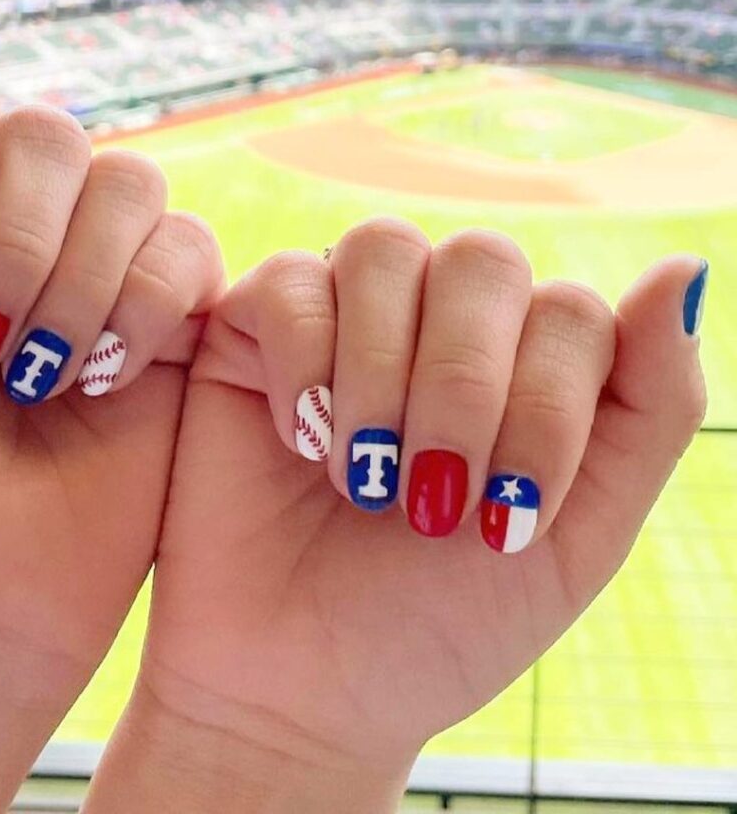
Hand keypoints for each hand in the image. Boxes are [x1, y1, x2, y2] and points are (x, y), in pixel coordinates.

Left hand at [0, 48, 222, 810]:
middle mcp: (23, 220)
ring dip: (74, 285)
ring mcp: (106, 265)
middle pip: (50, 132)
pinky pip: (191, 250)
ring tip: (34, 381)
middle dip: (10, 243)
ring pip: (129, 184)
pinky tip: (101, 380)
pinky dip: (143, 308)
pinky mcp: (177, 318)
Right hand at [86, 220, 707, 811]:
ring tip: (359, 476)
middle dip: (465, 388)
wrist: (302, 687)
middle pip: (482, 262)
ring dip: (382, 374)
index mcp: (521, 364)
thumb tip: (684, 269)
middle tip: (430, 499)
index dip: (546, 409)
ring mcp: (343, 316)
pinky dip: (306, 363)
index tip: (503, 523)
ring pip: (383, 249)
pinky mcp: (253, 328)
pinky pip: (290, 279)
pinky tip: (302, 441)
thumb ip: (648, 406)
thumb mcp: (580, 533)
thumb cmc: (440, 619)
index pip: (571, 312)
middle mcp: (434, 322)